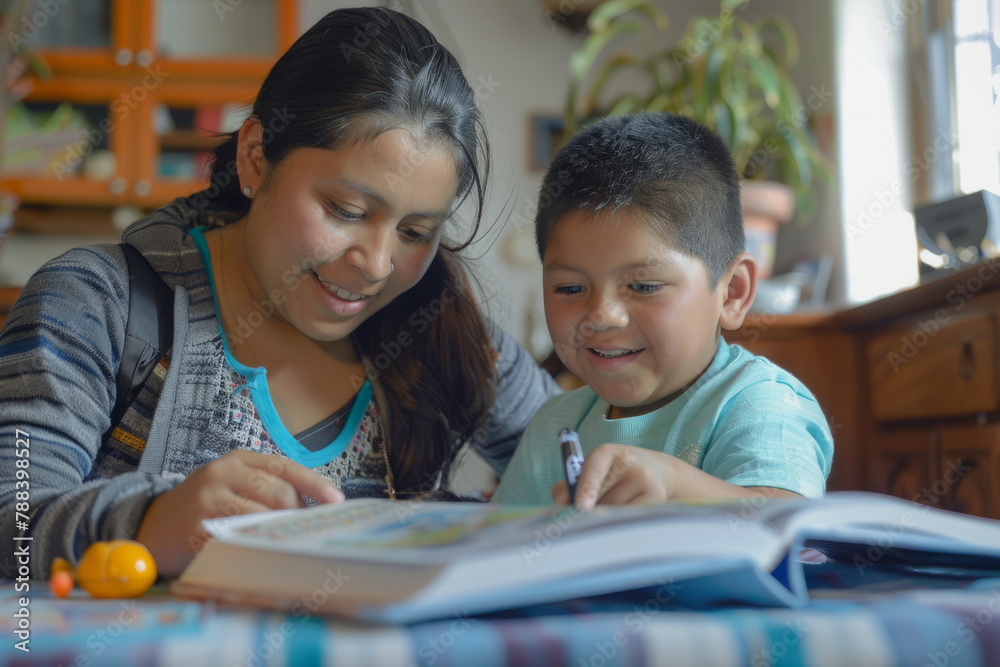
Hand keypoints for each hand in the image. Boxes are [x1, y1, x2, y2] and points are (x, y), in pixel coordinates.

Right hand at [136, 450, 342, 574]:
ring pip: (260, 516)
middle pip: (277, 492)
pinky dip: (254, 546)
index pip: (285, 467)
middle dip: (297, 514)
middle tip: (303, 531)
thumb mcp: (234, 483)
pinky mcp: (197, 525)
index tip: (336, 500)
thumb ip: (266, 488)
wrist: (153, 524)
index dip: (314, 483)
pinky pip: (238, 537)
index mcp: (239, 458)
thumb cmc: (206, 504)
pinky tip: (259, 552)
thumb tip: (314, 507)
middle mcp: (223, 472)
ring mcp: (208, 498)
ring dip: (278, 532)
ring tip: (282, 541)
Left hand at [551, 443, 674, 509]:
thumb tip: (561, 501)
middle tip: (590, 514)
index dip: (587, 487)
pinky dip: (622, 525)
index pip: (594, 468)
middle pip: (602, 498)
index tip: (581, 506)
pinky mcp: (657, 499)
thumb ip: (569, 484)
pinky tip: (625, 519)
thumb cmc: (615, 475)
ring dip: (608, 519)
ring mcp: (647, 481)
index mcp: (607, 453)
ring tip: (615, 509)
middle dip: (592, 511)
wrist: (658, 472)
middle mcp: (630, 464)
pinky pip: (631, 519)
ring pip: (615, 512)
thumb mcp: (593, 471)